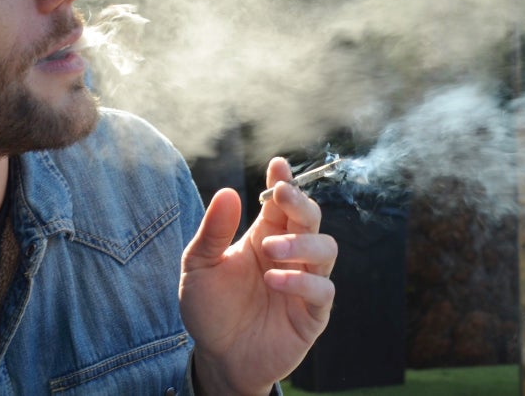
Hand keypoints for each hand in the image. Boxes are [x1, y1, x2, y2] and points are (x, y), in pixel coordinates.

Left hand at [179, 157, 337, 394]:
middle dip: (300, 202)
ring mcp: (304, 283)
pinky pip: (322, 290)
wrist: (218, 358)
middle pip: (310, 218)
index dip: (284, 181)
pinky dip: (302, 282)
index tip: (277, 165)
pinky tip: (274, 281)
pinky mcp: (312, 314)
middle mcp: (289, 255)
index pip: (281, 202)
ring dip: (302, 243)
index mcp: (263, 236)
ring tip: (270, 250)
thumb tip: (227, 192)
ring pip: (326, 249)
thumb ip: (212, 231)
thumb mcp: (199, 266)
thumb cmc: (209, 310)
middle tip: (281, 196)